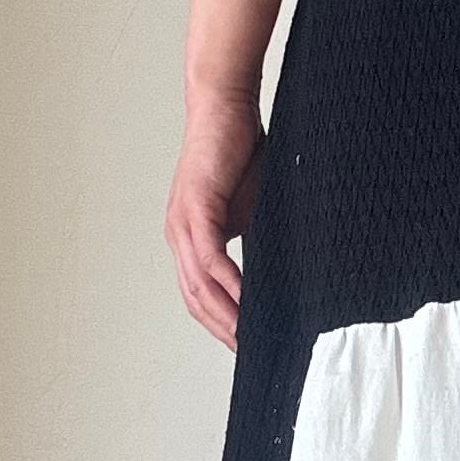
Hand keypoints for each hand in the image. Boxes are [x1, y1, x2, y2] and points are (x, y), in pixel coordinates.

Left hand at [164, 90, 263, 349]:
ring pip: (199, 285)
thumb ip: (258, 241)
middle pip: (195, 299)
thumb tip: (279, 272)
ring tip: (247, 338)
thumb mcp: (253, 208)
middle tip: (249, 354)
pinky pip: (210, 258)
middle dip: (221, 330)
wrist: (225, 106)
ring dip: (224, 315)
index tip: (246, 345)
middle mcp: (179, 236)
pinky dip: (228, 284)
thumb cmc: (241, 152)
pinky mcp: (196, 208)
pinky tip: (245, 301)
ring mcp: (183, 224)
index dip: (220, 323)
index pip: (201, 294)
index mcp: (191, 239)